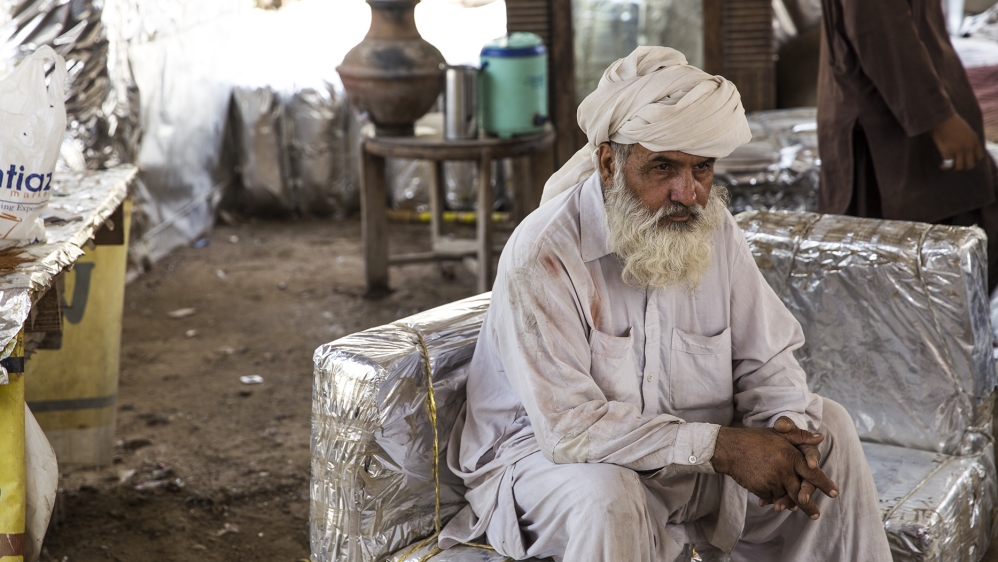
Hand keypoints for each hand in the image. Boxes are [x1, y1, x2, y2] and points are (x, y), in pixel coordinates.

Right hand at [710, 423, 837, 519]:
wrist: (729, 448)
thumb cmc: (755, 439)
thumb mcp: (779, 434)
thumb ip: (801, 437)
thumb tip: (821, 438)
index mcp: (790, 455)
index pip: (812, 472)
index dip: (824, 484)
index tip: (834, 493)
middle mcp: (783, 469)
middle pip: (801, 493)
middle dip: (809, 506)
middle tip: (816, 515)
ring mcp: (771, 480)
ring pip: (785, 497)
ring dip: (788, 502)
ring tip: (792, 508)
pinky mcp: (760, 488)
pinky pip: (771, 498)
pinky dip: (773, 499)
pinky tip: (772, 499)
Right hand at [932, 114, 983, 170]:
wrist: (942, 118)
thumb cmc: (950, 122)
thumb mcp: (965, 130)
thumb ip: (967, 139)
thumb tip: (963, 149)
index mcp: (974, 140)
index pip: (978, 157)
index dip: (972, 162)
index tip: (964, 162)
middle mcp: (968, 146)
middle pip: (970, 165)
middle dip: (963, 168)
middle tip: (955, 167)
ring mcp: (958, 150)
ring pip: (960, 167)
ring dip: (953, 170)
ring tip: (947, 168)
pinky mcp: (948, 152)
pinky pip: (948, 165)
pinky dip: (944, 167)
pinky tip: (940, 166)